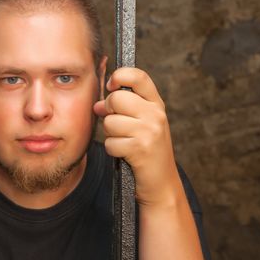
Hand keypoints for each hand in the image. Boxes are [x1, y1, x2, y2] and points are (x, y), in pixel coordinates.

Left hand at [93, 67, 181, 206]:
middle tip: (117, 125)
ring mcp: (150, 131)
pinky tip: (125, 155)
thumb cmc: (147, 152)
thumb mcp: (142, 124)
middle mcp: (156, 114)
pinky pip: (110, 143)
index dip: (120, 75)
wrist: (161, 184)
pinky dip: (113, 151)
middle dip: (109, 112)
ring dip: (111, 135)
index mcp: (156, 104)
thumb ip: (123, 109)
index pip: (138, 76)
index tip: (111, 85)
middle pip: (116, 99)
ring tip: (125, 142)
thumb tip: (97, 105)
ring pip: (110, 122)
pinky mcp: (140, 149)